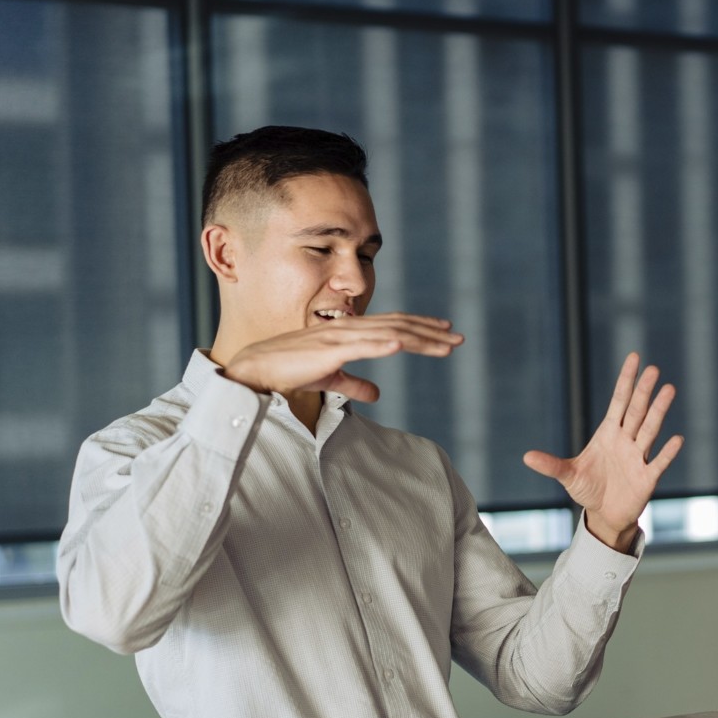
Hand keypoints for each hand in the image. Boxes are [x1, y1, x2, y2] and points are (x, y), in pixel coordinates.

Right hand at [222, 313, 462, 402]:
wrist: (258, 369)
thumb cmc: (291, 371)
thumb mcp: (331, 379)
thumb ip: (355, 383)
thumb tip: (378, 392)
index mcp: (351, 332)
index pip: (393, 325)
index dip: (420, 327)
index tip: (445, 331)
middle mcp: (349, 329)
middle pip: (398, 327)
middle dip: (431, 333)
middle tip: (459, 338)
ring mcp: (339, 338)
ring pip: (388, 334)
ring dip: (419, 339)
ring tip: (445, 344)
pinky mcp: (327, 352)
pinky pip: (359, 346)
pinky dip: (381, 344)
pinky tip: (400, 345)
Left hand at [523, 353, 681, 552]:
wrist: (605, 515)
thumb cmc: (588, 488)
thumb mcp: (568, 475)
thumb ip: (551, 465)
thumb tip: (526, 456)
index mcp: (608, 434)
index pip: (619, 402)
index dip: (626, 380)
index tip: (635, 357)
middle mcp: (626, 441)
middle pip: (636, 411)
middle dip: (643, 391)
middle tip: (653, 370)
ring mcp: (638, 458)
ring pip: (650, 430)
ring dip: (659, 411)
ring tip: (669, 390)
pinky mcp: (647, 478)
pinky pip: (659, 462)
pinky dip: (667, 452)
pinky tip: (677, 439)